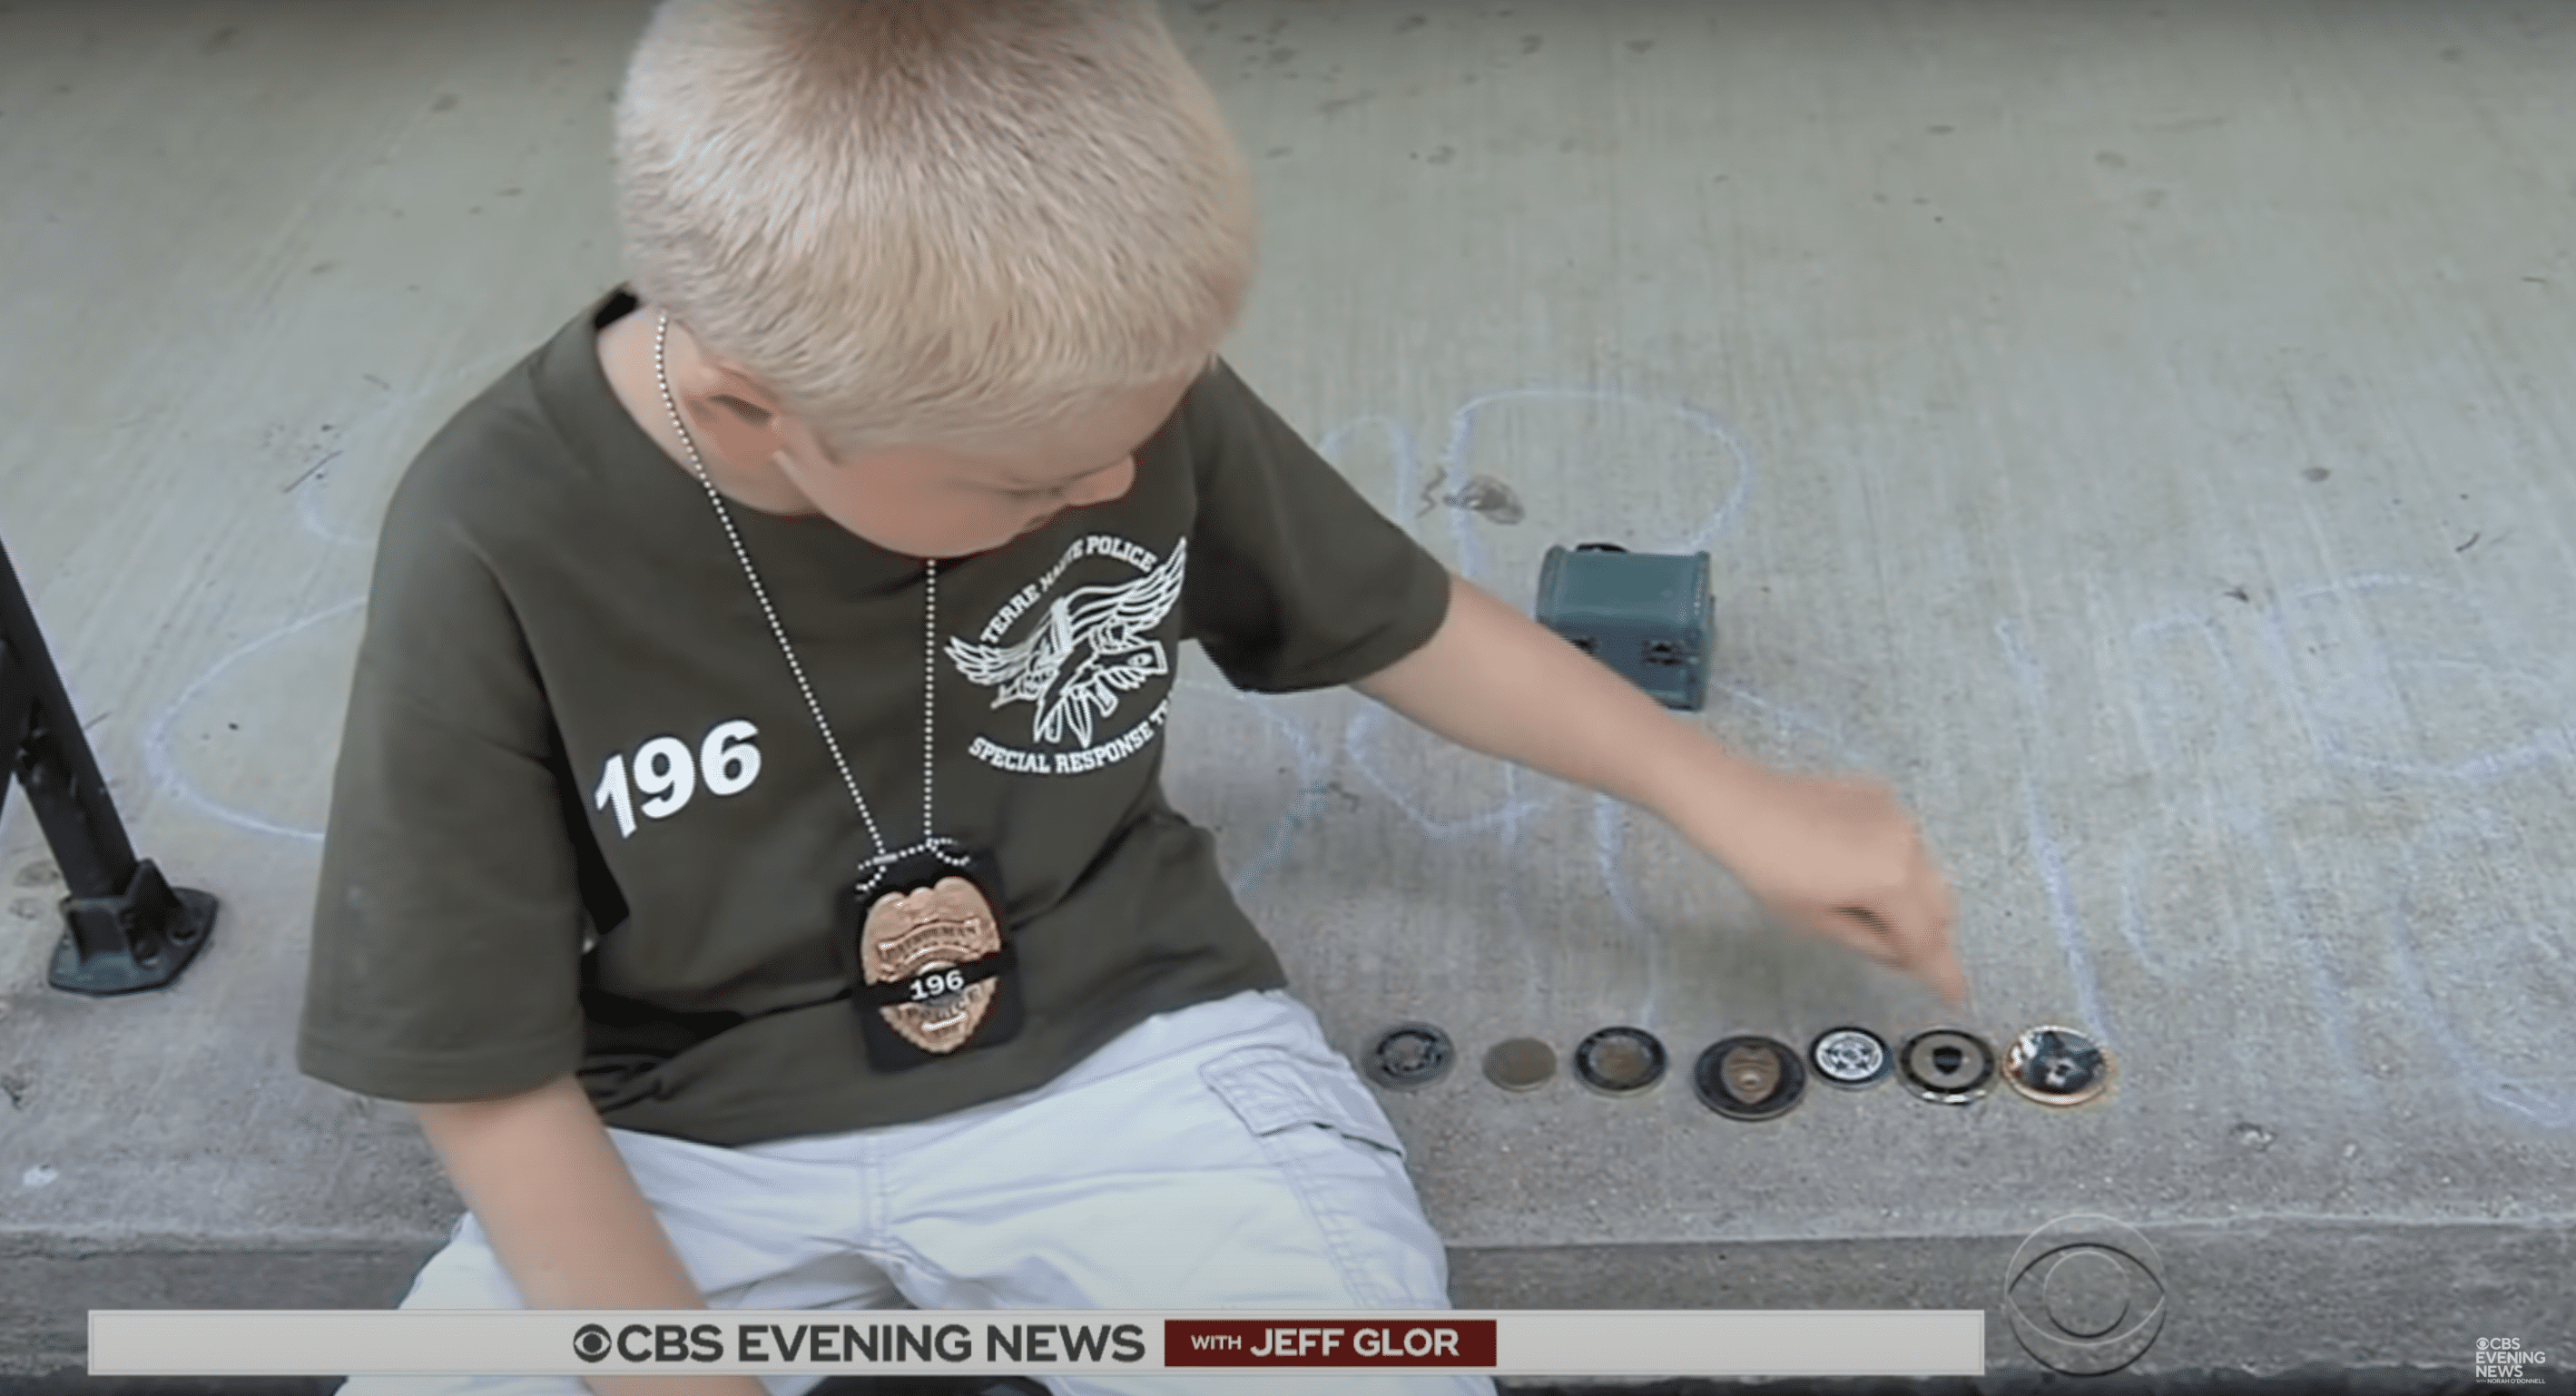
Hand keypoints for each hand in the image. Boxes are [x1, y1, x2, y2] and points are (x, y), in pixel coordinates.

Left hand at [1688, 763, 1968, 1008]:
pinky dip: (1895, 863)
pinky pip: (1904, 842)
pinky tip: (1855, 869)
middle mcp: (1906, 843)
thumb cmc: (1768, 866)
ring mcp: (1897, 815)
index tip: (1954, 994)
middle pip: (1940, 905)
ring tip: (1866, 910)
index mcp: (1892, 880)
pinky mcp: (1883, 797)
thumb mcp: (1819, 922)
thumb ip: (1874, 944)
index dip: (1943, 974)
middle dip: (1928, 934)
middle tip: (1901, 955)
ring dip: (1913, 899)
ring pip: (1927, 872)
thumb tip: (1904, 955)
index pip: (1928, 940)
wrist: (1742, 805)